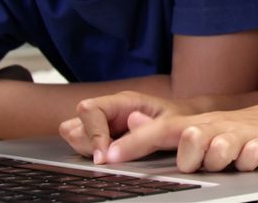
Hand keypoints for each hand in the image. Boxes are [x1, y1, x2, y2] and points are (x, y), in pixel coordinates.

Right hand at [59, 91, 189, 163]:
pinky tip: (112, 154)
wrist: (184, 119)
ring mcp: (102, 122)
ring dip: (87, 149)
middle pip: (74, 125)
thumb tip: (119, 139)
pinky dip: (90, 152)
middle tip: (111, 155)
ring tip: (112, 153)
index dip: (93, 134)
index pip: (90, 109)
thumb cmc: (178, 118)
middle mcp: (108, 109)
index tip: (104, 156)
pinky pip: (80, 144)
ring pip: (73, 134)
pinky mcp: (101, 134)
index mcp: (123, 101)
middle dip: (88, 144)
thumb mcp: (169, 125)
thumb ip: (145, 132)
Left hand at [102, 99, 257, 172]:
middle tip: (197, 163)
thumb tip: (131, 120)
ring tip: (228, 161)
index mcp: (199, 125)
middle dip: (187, 156)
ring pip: (218, 148)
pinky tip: (253, 159)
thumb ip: (169, 129)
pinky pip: (253, 154)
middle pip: (188, 138)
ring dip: (217, 159)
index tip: (108, 158)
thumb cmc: (245, 130)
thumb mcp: (205, 128)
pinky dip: (250, 159)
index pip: (160, 130)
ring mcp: (243, 134)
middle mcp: (218, 126)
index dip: (133, 144)